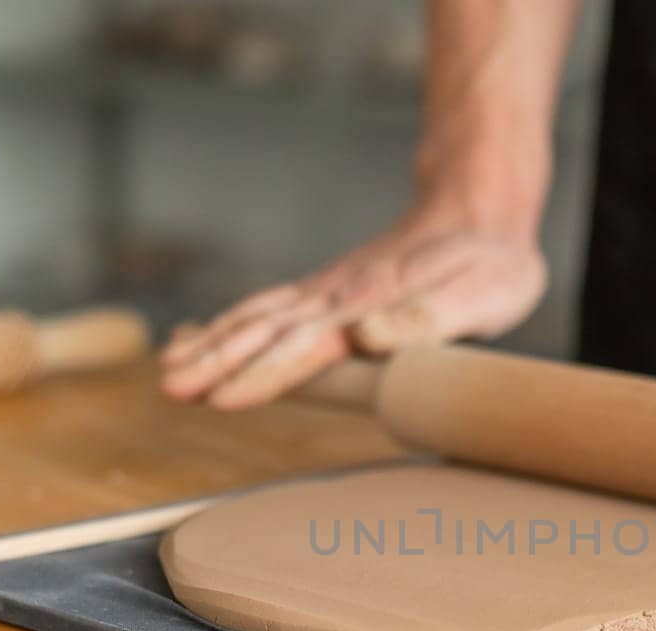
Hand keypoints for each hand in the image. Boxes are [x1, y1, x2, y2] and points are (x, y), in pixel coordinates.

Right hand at [159, 202, 546, 408]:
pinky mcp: (326, 292)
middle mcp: (337, 296)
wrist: (478, 208)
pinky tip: (194, 339)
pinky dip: (224, 325)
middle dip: (216, 362)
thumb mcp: (479, 292)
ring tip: (167, 374)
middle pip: (265, 331)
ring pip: (256, 318)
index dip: (264, 372)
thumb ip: (425, 318)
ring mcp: (326, 292)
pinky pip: (265, 309)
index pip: (306, 344)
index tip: (222, 397)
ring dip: (211, 346)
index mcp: (369, 302)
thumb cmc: (489, 262)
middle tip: (170, 390)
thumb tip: (365, 336)